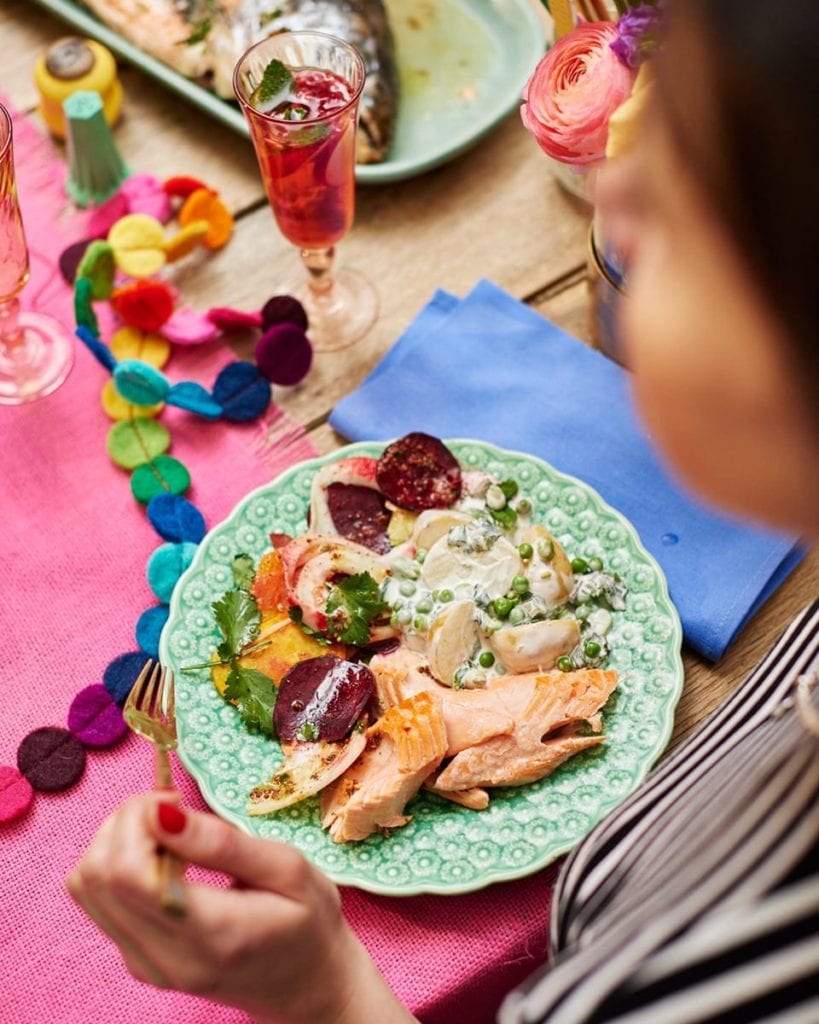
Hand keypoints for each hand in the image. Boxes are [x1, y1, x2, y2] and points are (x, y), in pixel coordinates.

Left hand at [67, 793, 416, 1023]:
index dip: (137, 820)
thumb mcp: (288, 868)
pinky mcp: (136, 961)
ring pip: (85, 886)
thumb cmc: (308, 920)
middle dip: (124, 822)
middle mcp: (165, 958)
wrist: (307, 984)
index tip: (175, 800)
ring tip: (168, 830)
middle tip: (172, 807)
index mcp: (210, 934)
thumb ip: (222, 842)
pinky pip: (99, 900)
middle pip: (96, 875)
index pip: (126, 873)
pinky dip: (118, 862)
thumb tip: (161, 812)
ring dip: (116, 840)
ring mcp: (144, 965)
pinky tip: (163, 855)